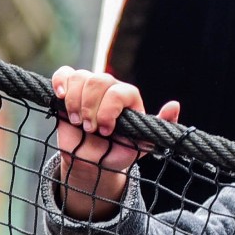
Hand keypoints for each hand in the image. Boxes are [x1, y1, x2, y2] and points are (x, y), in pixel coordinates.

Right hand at [50, 67, 179, 219]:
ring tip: (77, 122)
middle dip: (91, 108)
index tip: (105, 131)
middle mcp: (110, 87)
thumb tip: (174, 105)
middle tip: (90, 129)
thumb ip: (159, 125)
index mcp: (129, 98)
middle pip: (99, 81)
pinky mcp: (69, 89)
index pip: (119, 92)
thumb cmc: (120, 150)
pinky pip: (65, 73)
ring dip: (75, 102)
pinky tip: (61, 95)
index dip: (109, 110)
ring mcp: (89, 87)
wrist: (94, 161)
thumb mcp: (143, 142)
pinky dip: (61, 81)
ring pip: (81, 77)